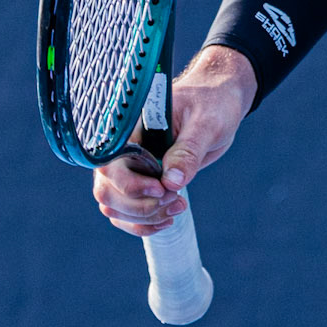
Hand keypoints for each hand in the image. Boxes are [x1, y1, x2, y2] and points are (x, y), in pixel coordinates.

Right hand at [92, 45, 257, 235]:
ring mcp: (130, 166)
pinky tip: (167, 220)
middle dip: (140, 205)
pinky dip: (143, 223)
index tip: (162, 189)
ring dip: (143, 217)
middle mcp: (124, 148)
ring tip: (177, 208)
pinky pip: (125, 212)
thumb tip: (171, 182)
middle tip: (176, 200)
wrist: (219, 103)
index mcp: (132, 127)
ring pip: (113, 205)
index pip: (110, 162)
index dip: (130, 184)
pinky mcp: (141, 181)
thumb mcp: (206, 123)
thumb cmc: (211, 104)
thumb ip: (187, 151)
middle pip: (107, 189)